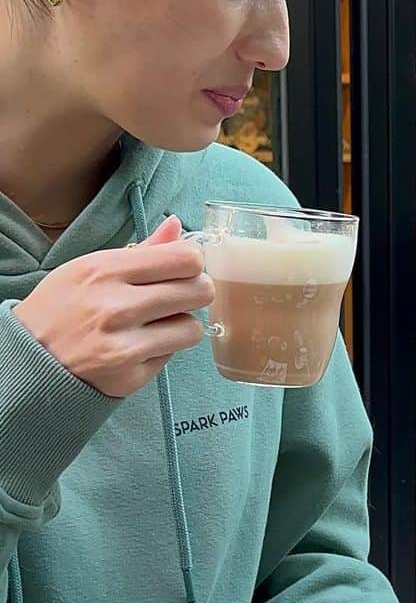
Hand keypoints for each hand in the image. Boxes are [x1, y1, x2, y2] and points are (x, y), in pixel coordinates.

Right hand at [13, 216, 212, 397]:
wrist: (30, 359)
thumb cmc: (62, 308)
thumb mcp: (89, 268)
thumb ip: (141, 250)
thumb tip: (176, 226)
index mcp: (104, 270)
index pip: (185, 258)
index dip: (193, 262)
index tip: (184, 268)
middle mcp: (115, 308)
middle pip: (200, 291)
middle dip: (195, 291)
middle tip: (179, 295)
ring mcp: (124, 346)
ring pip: (193, 328)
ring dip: (182, 325)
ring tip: (158, 323)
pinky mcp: (130, 376)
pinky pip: (172, 355)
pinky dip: (162, 349)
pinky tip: (139, 344)